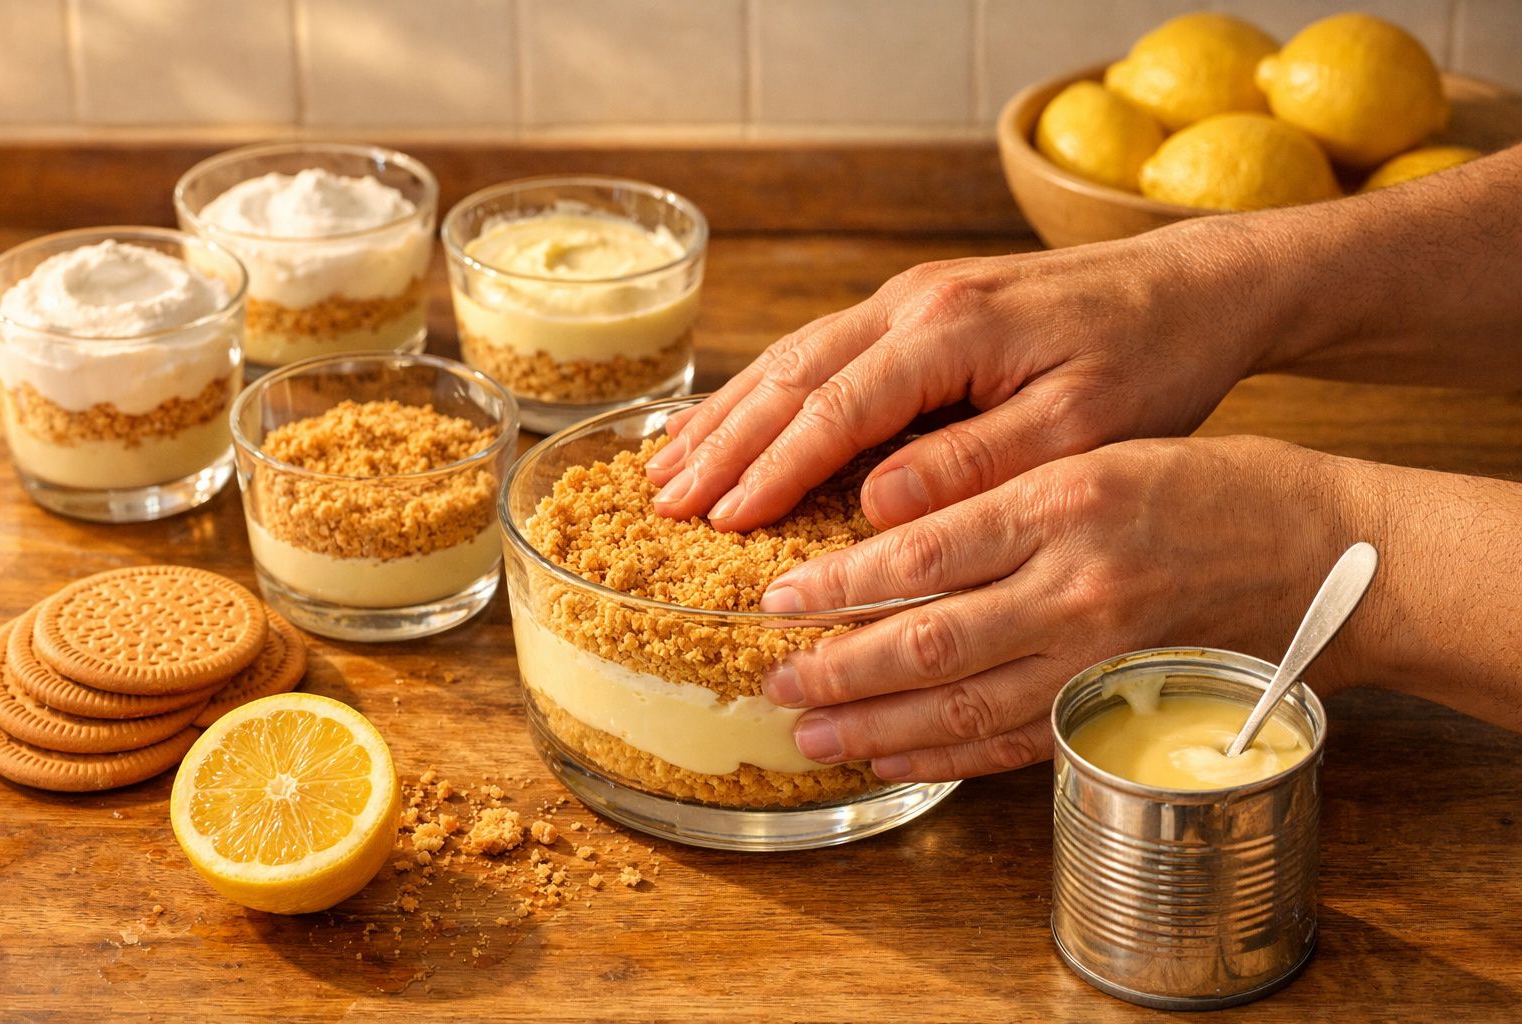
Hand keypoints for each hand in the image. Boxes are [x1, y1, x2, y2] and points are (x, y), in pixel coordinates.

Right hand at [647, 220, 1279, 531]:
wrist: (1194, 286)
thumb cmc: (1151, 361)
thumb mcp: (1081, 427)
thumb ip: (978, 463)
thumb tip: (878, 507)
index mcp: (951, 330)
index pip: (836, 407)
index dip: (772, 470)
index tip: (720, 523)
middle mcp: (915, 304)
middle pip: (793, 375)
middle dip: (723, 442)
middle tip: (663, 503)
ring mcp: (911, 300)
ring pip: (794, 357)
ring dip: (729, 414)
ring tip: (667, 466)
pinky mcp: (920, 310)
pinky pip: (822, 351)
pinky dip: (767, 393)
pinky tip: (734, 421)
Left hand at [756, 436, 1349, 781]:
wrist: (1325, 551)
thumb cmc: (1210, 486)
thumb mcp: (1101, 453)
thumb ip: (999, 491)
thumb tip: (887, 526)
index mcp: (1065, 501)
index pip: (925, 551)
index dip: (841, 583)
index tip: (780, 598)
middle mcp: (1076, 584)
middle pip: (929, 640)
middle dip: (838, 668)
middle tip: (773, 682)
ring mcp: (1100, 653)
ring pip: (965, 703)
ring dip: (876, 725)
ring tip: (811, 735)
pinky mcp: (1119, 699)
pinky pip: (1021, 739)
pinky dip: (950, 756)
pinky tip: (896, 757)